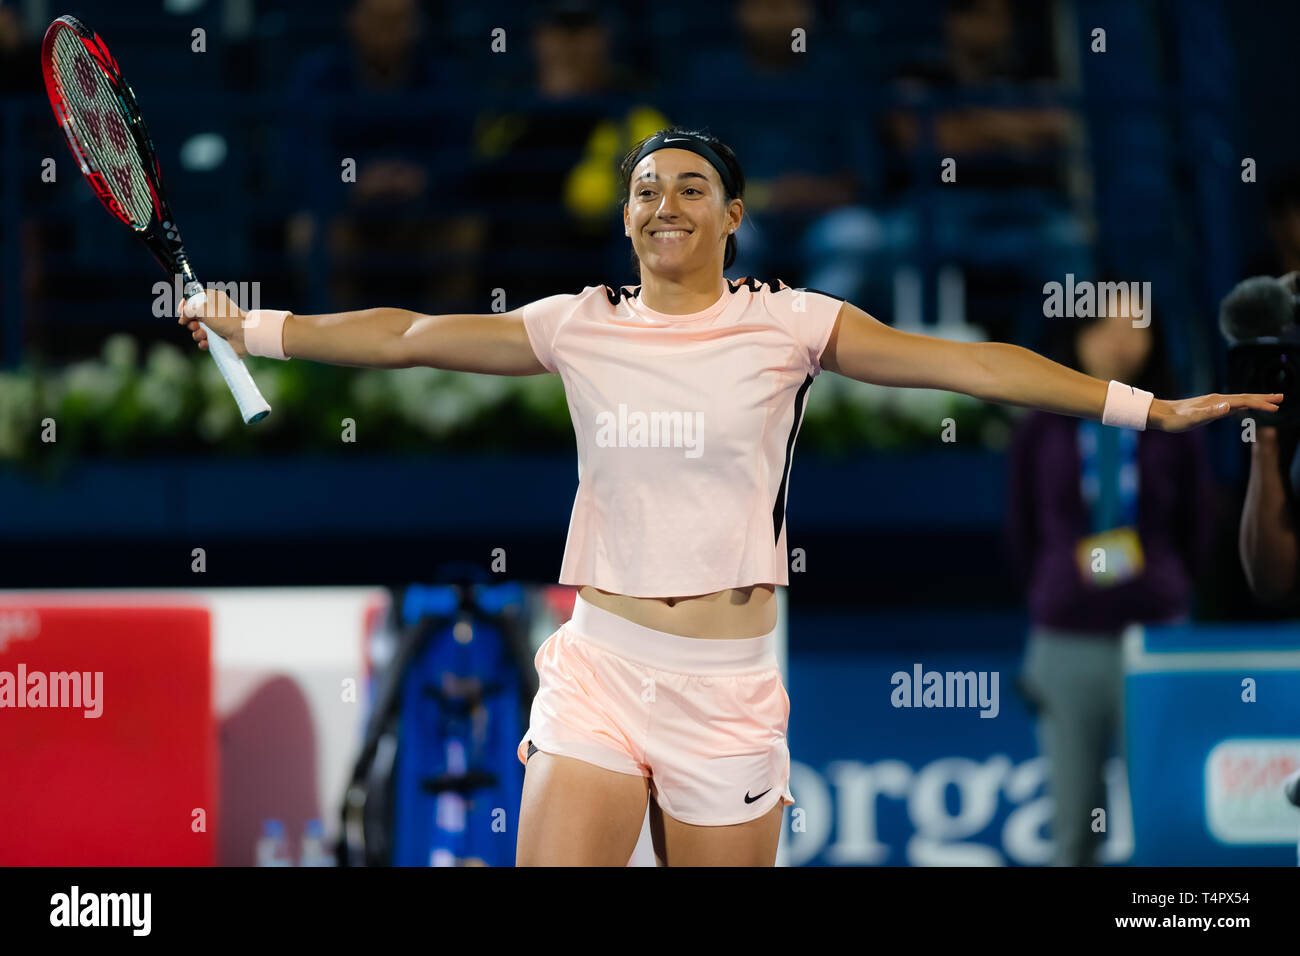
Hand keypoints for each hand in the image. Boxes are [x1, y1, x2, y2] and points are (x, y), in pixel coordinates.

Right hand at [178, 288, 246, 357]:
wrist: (244, 335)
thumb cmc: (225, 318)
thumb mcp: (203, 309)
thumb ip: (189, 309)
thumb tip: (183, 317)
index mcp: (213, 299)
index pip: (195, 298)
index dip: (186, 305)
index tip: (181, 311)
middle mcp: (215, 312)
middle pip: (194, 316)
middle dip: (191, 322)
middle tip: (195, 325)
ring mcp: (217, 326)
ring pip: (198, 330)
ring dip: (197, 334)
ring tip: (203, 335)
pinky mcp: (219, 339)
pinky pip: (205, 341)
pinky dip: (203, 343)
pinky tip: (207, 343)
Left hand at [1151, 393, 1283, 432]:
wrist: (1159, 415)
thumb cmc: (1175, 420)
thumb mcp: (1193, 419)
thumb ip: (1211, 413)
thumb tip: (1230, 406)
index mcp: (1217, 401)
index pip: (1244, 401)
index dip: (1261, 404)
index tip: (1276, 407)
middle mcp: (1217, 399)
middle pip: (1245, 397)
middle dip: (1263, 398)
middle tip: (1281, 398)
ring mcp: (1214, 402)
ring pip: (1239, 400)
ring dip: (1255, 400)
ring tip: (1269, 401)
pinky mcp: (1209, 407)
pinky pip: (1231, 405)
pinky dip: (1243, 405)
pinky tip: (1244, 407)